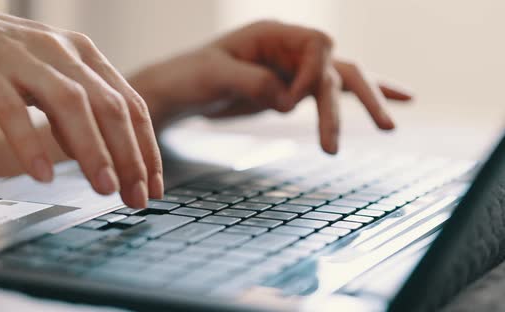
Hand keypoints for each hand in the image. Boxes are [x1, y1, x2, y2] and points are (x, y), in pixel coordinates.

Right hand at [0, 1, 162, 207]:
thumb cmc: (0, 60)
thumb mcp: (50, 81)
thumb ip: (76, 113)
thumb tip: (105, 155)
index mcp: (83, 54)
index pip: (130, 103)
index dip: (146, 147)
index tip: (154, 184)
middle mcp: (61, 51)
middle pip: (109, 105)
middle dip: (129, 155)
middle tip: (136, 195)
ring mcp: (22, 57)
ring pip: (71, 104)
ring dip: (92, 150)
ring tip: (105, 188)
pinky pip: (11, 109)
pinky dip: (30, 144)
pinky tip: (43, 175)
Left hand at [131, 21, 411, 153]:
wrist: (181, 92)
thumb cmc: (189, 76)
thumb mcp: (214, 75)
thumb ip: (252, 82)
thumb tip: (288, 101)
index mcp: (272, 34)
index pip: (317, 45)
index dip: (313, 75)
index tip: (288, 103)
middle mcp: (289, 49)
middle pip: (338, 65)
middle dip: (362, 96)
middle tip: (384, 127)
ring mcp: (293, 71)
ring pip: (339, 83)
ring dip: (366, 103)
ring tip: (389, 127)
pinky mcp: (292, 91)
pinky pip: (330, 95)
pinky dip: (358, 101)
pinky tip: (392, 106)